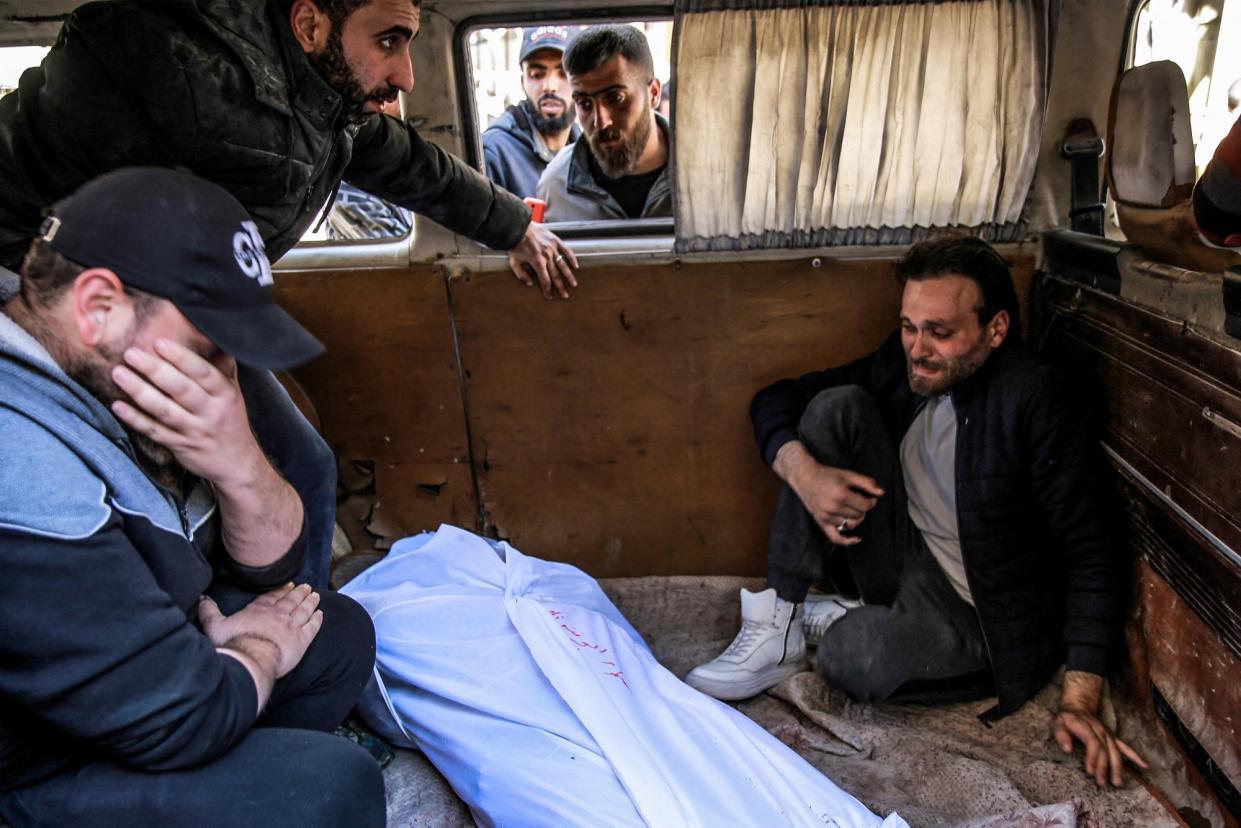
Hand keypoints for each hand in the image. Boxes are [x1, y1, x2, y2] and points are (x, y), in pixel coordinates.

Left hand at [110, 339, 262, 485]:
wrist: (237, 463)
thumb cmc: (231, 421)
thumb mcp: (233, 393)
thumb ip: (221, 367)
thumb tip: (211, 335)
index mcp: (225, 394)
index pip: (203, 372)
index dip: (181, 357)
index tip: (159, 343)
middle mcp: (211, 412)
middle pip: (181, 389)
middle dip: (154, 369)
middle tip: (131, 353)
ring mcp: (194, 430)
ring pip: (164, 410)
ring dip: (139, 391)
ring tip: (118, 373)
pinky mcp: (179, 446)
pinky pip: (154, 431)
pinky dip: (135, 419)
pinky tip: (118, 405)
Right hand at [198, 583, 322, 678]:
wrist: (251, 658)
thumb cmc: (233, 644)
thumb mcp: (215, 626)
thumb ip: (209, 611)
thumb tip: (202, 599)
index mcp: (259, 610)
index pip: (272, 597)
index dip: (281, 590)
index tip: (288, 584)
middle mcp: (277, 614)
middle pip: (291, 600)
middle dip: (299, 592)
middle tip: (306, 586)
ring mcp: (291, 626)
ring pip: (304, 610)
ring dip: (310, 602)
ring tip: (315, 595)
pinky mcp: (301, 639)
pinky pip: (312, 627)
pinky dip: (317, 619)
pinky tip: (320, 614)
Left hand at [507, 222, 578, 298]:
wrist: (519, 228)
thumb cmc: (515, 244)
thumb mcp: (513, 262)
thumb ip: (521, 275)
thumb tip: (530, 284)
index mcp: (537, 262)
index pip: (545, 280)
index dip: (547, 290)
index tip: (549, 297)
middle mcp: (547, 257)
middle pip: (556, 276)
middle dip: (560, 287)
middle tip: (565, 295)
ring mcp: (552, 249)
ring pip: (563, 265)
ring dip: (569, 276)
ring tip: (573, 284)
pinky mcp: (555, 241)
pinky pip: (566, 251)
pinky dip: (572, 258)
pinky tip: (576, 266)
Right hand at [774, 441, 883, 545]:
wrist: (805, 477)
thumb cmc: (827, 474)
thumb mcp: (848, 474)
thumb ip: (866, 483)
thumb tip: (881, 493)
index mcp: (841, 494)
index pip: (865, 506)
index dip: (871, 501)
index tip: (870, 496)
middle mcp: (833, 507)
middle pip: (859, 515)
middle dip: (862, 507)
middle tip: (858, 498)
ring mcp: (826, 516)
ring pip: (851, 524)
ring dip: (856, 517)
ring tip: (852, 508)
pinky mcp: (821, 522)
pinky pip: (835, 538)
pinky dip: (847, 541)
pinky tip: (856, 539)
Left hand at [1051, 671, 1147, 786]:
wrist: (1079, 706)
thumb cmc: (1066, 719)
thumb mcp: (1057, 723)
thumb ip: (1061, 735)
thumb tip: (1067, 749)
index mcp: (1086, 727)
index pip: (1093, 743)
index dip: (1092, 758)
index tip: (1090, 772)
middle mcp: (1100, 731)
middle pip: (1105, 750)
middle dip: (1104, 767)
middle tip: (1102, 783)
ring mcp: (1108, 734)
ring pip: (1116, 752)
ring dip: (1117, 768)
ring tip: (1117, 783)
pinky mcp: (1113, 738)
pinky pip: (1126, 747)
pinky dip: (1135, 757)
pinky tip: (1144, 766)